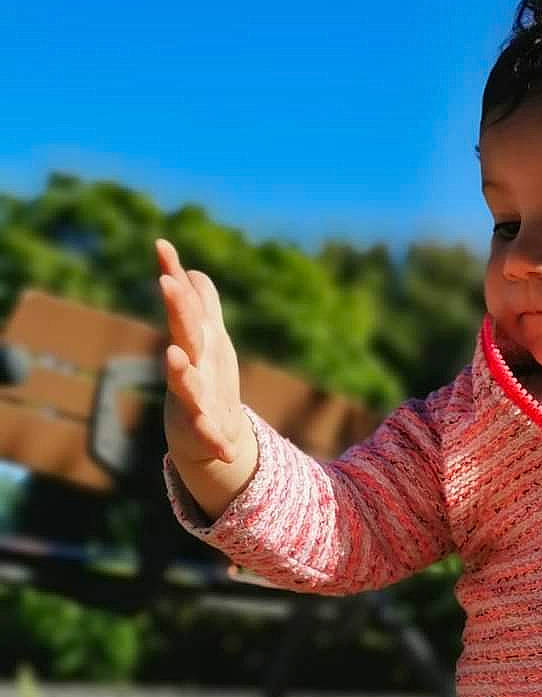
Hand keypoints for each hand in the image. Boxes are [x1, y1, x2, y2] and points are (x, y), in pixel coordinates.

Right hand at [156, 239, 247, 464]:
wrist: (205, 437)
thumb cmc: (206, 381)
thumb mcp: (208, 341)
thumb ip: (201, 306)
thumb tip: (192, 271)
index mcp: (196, 344)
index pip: (183, 305)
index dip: (174, 277)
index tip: (163, 246)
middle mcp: (190, 369)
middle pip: (185, 335)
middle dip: (177, 310)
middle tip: (167, 283)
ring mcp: (194, 402)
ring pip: (185, 386)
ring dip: (180, 371)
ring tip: (174, 355)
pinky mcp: (205, 435)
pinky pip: (209, 437)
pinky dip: (214, 441)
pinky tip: (224, 449)